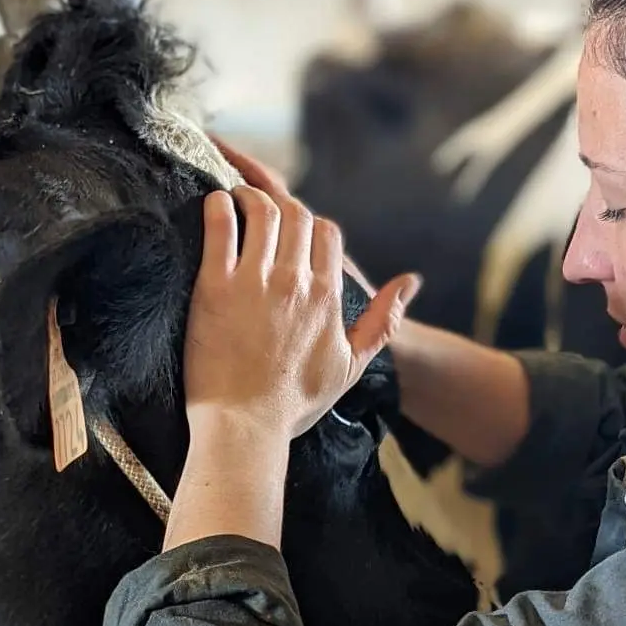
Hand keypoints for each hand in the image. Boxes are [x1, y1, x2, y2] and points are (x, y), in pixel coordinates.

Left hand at [187, 142, 421, 441]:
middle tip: (261, 211)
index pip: (327, 232)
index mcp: (328, 297)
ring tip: (235, 201)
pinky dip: (217, 206)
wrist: (246, 428)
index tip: (294, 233)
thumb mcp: (351, 365)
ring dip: (248, 197)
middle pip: (296, 215)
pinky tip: (214, 205)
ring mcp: (255, 282)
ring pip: (261, 211)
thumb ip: (382, 321)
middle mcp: (295, 282)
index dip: (311, 226)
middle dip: (281, 207)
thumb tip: (412, 282)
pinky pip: (219, 227)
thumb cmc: (295, 403)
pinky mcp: (214, 287)